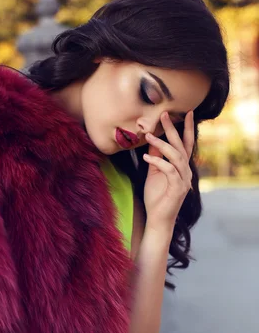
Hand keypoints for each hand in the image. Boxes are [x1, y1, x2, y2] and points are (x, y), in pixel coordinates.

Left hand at [142, 111, 193, 232]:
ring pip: (176, 156)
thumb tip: (153, 142)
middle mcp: (186, 172)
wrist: (158, 219)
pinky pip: (169, 170)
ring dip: (162, 145)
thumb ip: (156, 159)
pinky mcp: (178, 188)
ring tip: (149, 136)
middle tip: (164, 115)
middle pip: (182, 146)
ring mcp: (184, 180)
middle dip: (173, 129)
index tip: (186, 113)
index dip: (187, 128)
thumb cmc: (156, 198)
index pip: (186, 144)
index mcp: (182, 167)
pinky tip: (146, 157)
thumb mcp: (154, 174)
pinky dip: (158, 162)